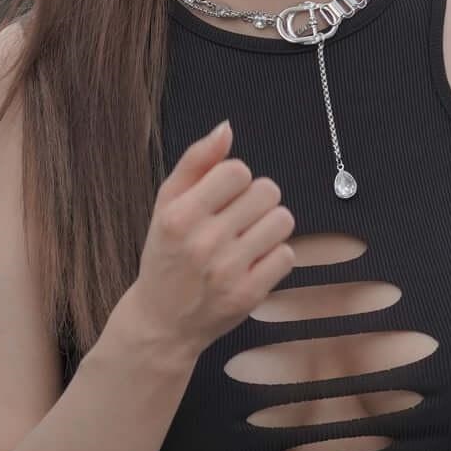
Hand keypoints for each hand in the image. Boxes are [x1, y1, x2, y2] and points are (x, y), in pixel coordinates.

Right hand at [128, 119, 296, 362]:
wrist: (163, 322)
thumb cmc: (166, 256)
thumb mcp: (166, 206)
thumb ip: (195, 163)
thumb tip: (226, 128)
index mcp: (180, 216)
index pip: (237, 170)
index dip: (236, 179)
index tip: (224, 196)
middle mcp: (204, 243)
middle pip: (267, 191)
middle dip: (256, 200)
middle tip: (238, 219)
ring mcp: (229, 271)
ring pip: (282, 220)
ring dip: (269, 225)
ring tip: (247, 238)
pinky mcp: (249, 295)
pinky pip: (287, 255)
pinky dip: (274, 256)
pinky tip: (252, 262)